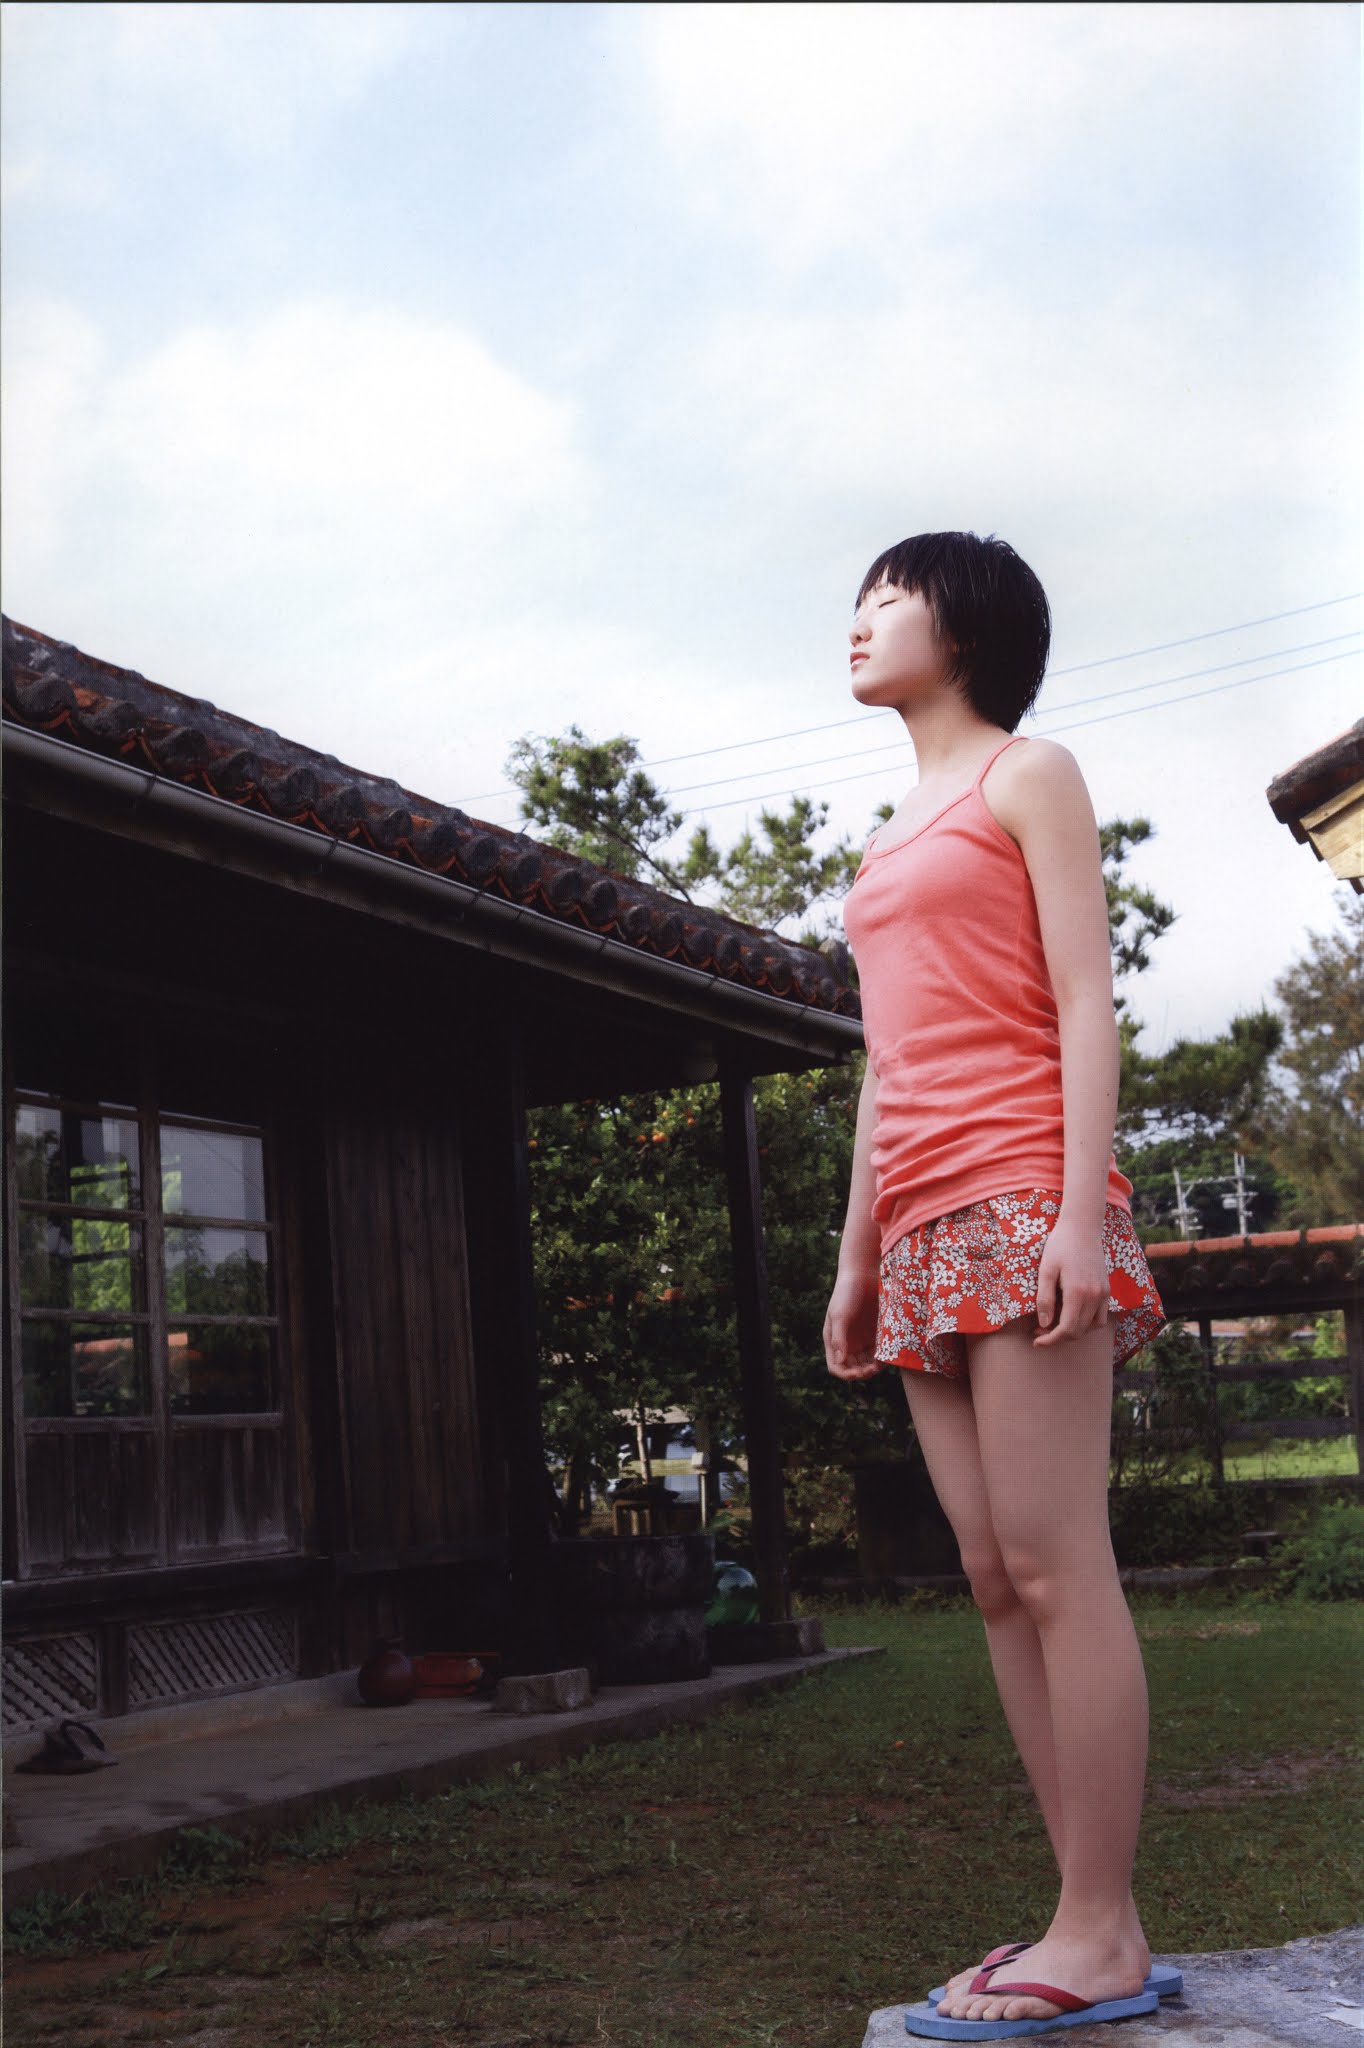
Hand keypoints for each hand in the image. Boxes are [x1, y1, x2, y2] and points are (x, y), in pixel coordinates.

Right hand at [823, 1266, 884, 1380]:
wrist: (864, 1273)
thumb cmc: (847, 1292)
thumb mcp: (840, 1315)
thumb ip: (839, 1338)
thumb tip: (840, 1361)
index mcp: (834, 1340)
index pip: (836, 1366)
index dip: (846, 1374)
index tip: (858, 1373)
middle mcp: (848, 1342)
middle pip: (853, 1368)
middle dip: (862, 1373)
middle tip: (872, 1369)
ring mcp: (862, 1338)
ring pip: (867, 1363)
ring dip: (873, 1368)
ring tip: (881, 1364)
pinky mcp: (876, 1333)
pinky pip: (880, 1352)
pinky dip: (883, 1357)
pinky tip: (888, 1355)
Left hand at [1033, 1213, 1108, 1347]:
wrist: (1082, 1227)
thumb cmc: (1060, 1245)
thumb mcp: (1045, 1270)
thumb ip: (1044, 1299)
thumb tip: (1044, 1325)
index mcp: (1077, 1292)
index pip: (1066, 1329)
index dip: (1050, 1340)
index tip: (1036, 1341)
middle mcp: (1094, 1296)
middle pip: (1078, 1332)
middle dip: (1058, 1337)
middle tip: (1039, 1330)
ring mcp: (1103, 1294)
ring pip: (1091, 1327)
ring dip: (1073, 1331)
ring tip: (1055, 1324)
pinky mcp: (1107, 1290)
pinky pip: (1101, 1317)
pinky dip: (1088, 1323)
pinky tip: (1072, 1315)